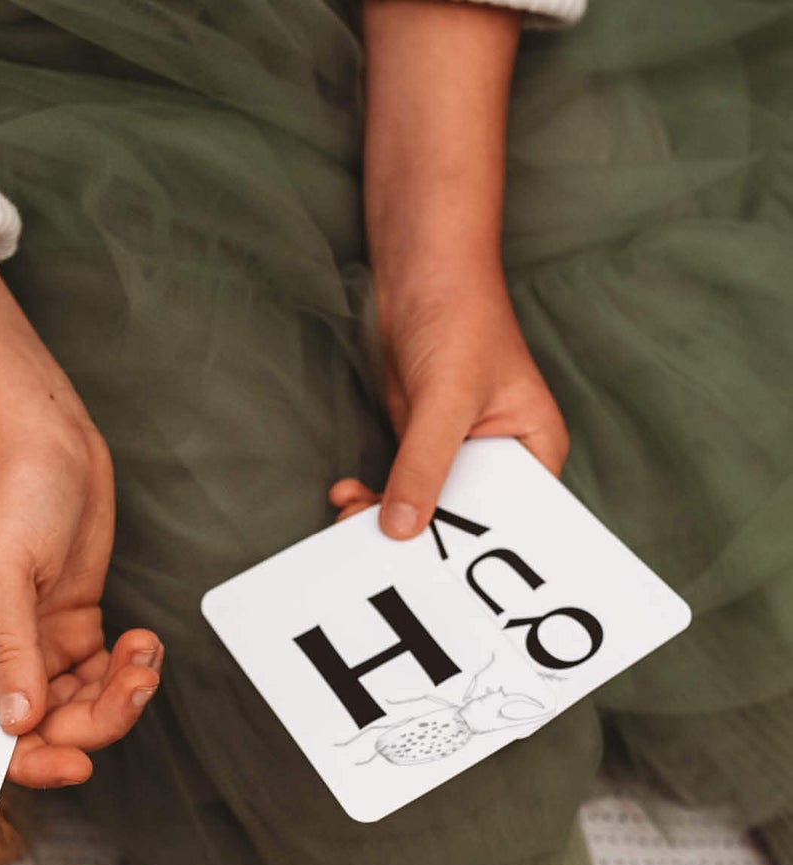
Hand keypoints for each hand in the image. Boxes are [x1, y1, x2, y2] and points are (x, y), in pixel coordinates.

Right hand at [0, 414, 162, 786]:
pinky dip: (128, 670)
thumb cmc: (4, 490)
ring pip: (79, 707)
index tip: (78, 763)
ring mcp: (36, 646)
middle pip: (44, 728)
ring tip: (142, 655)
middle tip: (133, 685)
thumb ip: (7, 650)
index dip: (32, 760)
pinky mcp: (72, 628)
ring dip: (120, 694)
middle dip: (95, 719)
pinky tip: (143, 642)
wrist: (41, 434)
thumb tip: (15, 722)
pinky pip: (101, 676)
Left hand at [343, 0, 565, 538]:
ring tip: (346, 525)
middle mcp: (499, 462)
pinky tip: (343, 497)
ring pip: (422, 509)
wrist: (421, 272)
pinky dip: (369, 499)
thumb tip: (401, 529)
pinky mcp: (418, 447)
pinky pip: (395, 489)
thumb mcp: (446, 400)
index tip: (437, 580)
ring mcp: (456, 456)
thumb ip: (424, 465)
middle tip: (376, 562)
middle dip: (418, 541)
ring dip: (382, 521)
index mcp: (533, 454)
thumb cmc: (460, 319)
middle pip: (462, 521)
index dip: (477, 551)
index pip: (514, 520)